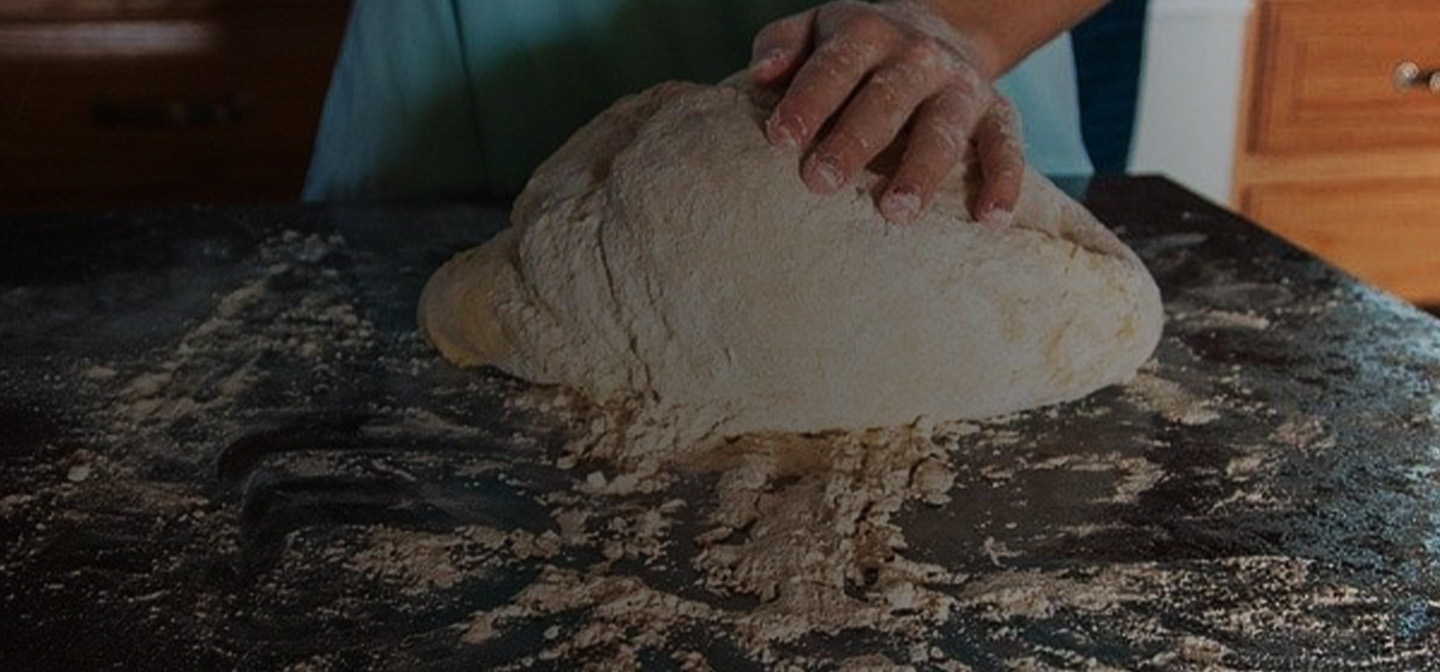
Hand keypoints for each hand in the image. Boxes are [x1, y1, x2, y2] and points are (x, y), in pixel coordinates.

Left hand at [750, 0, 1022, 226]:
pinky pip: (1007, 147)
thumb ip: (780, 45)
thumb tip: (761, 75)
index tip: (780, 139)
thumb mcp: (814, 31)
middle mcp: (919, 57)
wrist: (939, 29)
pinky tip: (989, 219)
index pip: (835, 66)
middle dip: (854, 141)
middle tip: (820, 183)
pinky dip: (1003, 182)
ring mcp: (961, 86)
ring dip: (921, 170)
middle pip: (886, 99)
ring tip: (896, 211)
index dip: (808, 101)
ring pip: (943, 128)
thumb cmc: (856, 49)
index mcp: (867, 34)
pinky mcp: (999, 113)